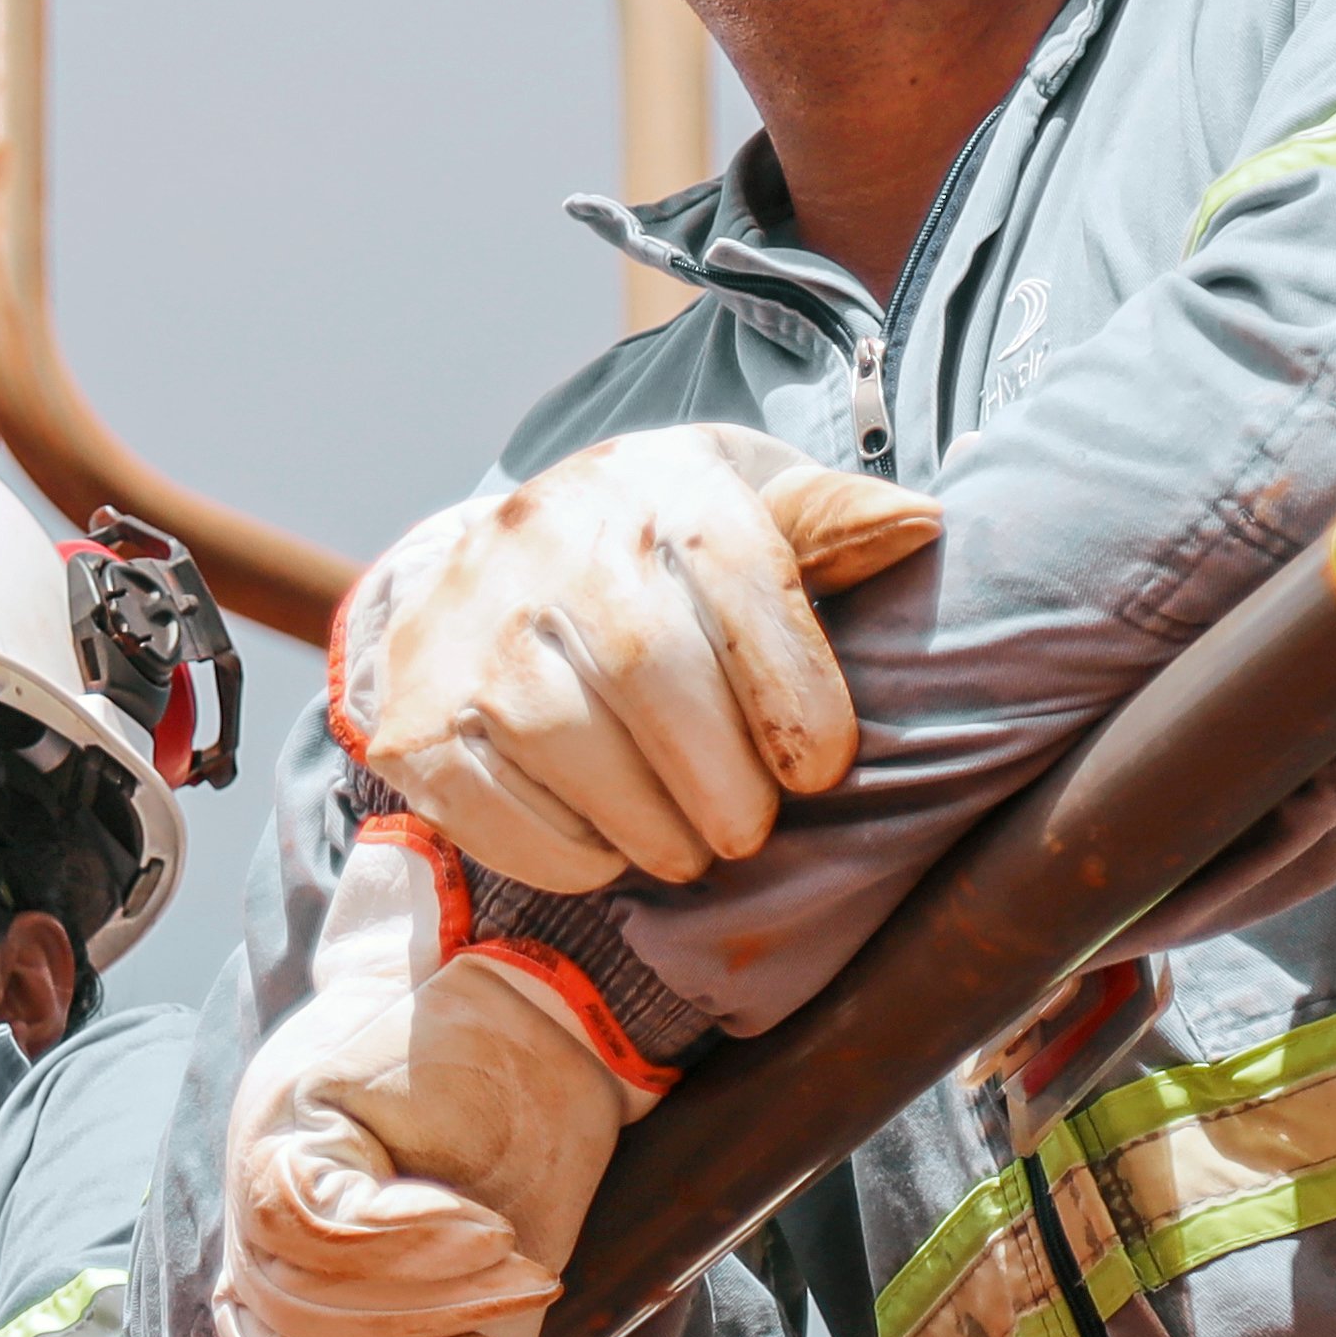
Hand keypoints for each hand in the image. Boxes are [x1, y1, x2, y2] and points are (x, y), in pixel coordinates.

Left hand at [213, 827, 654, 1336]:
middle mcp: (254, 1230)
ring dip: (425, 1309)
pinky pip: (318, 1224)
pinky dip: (409, 1241)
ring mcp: (258, 1165)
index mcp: (293, 1284)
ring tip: (519, 1278)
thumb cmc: (523, 1157)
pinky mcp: (287, 1114)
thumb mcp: (502, 1315)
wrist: (552, 1022)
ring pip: (300, 1300)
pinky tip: (480, 1229)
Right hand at [333, 425, 939, 894]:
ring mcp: (469, 626)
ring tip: (688, 847)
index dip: (792, 690)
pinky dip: (566, 852)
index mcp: (653, 484)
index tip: (818, 768)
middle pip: (649, 671)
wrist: (480, 572)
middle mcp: (547, 539)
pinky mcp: (415, 715)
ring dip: (651, 827)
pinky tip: (607, 848)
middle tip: (750, 829)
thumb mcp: (741, 511)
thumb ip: (827, 529)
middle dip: (723, 780)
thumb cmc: (652, 559)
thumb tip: (920, 526)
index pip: (733, 572)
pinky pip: (490, 803)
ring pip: (566, 742)